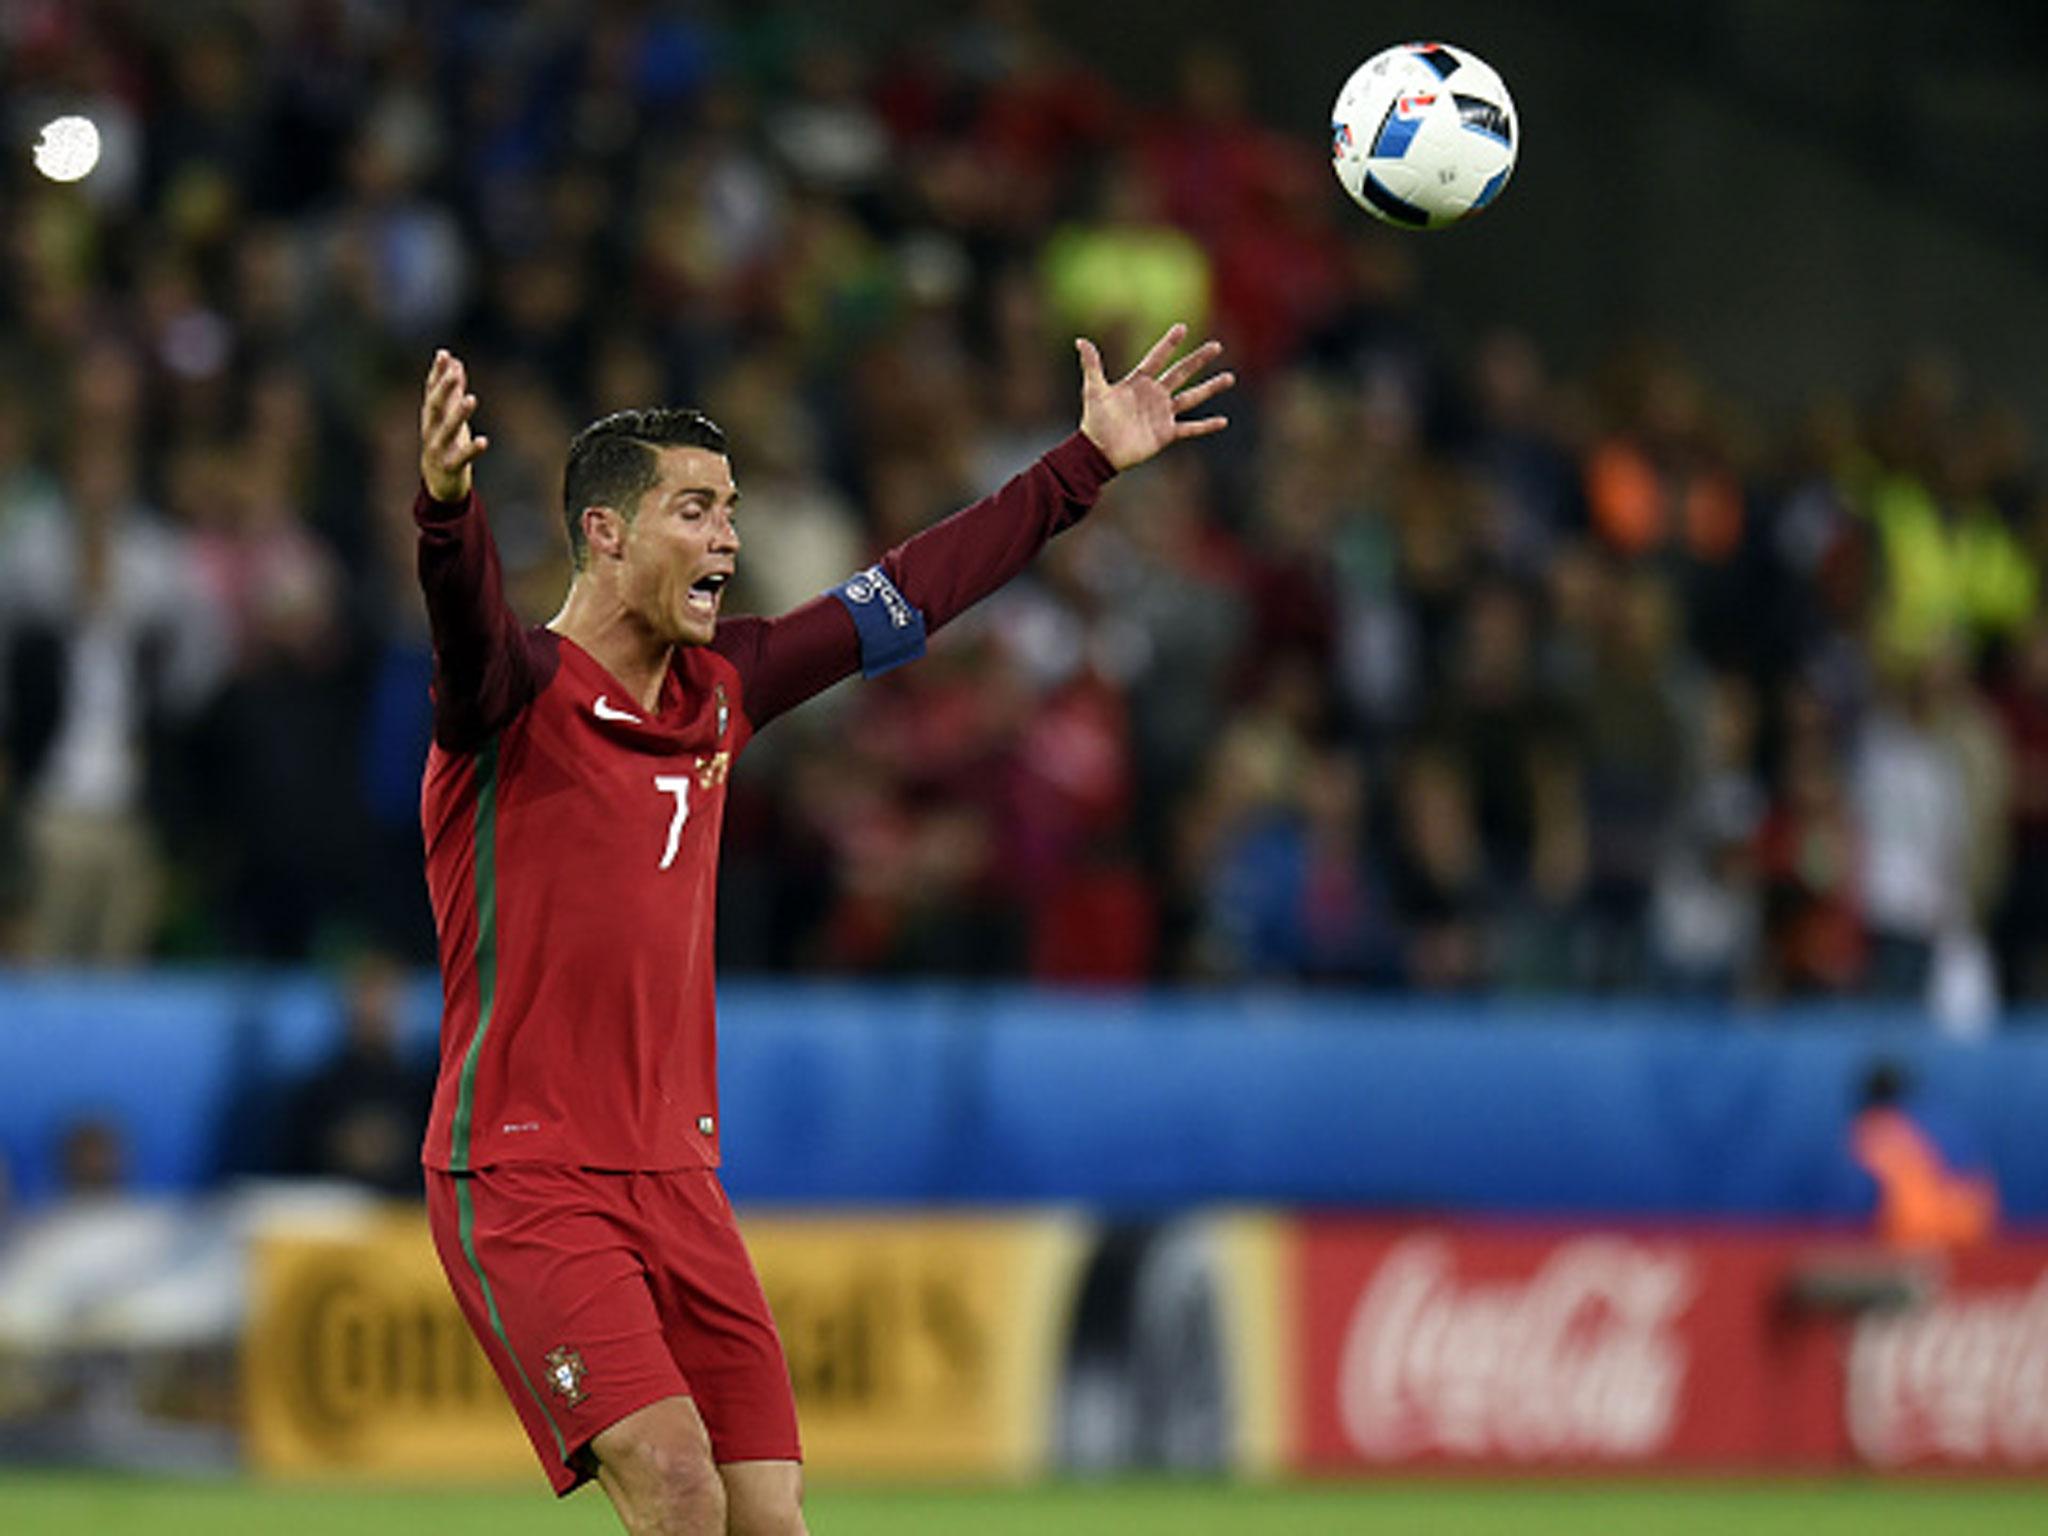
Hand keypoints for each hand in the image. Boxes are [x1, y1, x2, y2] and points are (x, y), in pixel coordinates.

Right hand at [420, 348, 489, 502]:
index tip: (444, 354)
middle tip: (454, 374)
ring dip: (459, 414)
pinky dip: (472, 450)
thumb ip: (452, 391)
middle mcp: (431, 430)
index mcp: (431, 416)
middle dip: (444, 390)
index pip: (431, 391)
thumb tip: (456, 362)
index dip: (437, 373)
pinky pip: (461, 457)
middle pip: (435, 407)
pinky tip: (484, 441)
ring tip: (471, 399)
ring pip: (447, 430)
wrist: (438, 484)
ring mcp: (438, 449)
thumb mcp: (449, 415)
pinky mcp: (450, 466)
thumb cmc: (446, 444)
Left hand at [1076, 322, 1233, 471]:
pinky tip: (1222, 421)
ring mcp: (1162, 413)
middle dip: (1198, 360)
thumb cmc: (1095, 421)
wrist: (1099, 452)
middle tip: (1216, 346)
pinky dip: (1205, 426)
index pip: (1157, 358)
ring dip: (1210, 388)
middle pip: (1181, 373)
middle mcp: (1154, 395)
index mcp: (1139, 382)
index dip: (1168, 344)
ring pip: (1191, 397)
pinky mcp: (1166, 433)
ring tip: (1229, 377)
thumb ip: (1092, 366)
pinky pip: (1190, 428)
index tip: (1182, 327)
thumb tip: (1080, 341)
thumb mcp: (1093, 390)